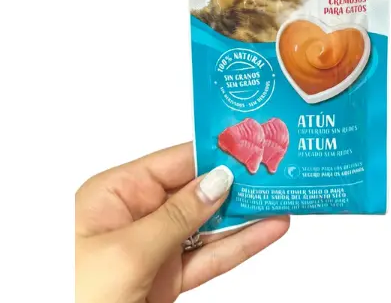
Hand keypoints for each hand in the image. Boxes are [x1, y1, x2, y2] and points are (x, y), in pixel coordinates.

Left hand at [75, 143, 288, 302]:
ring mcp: (155, 248)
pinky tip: (267, 230)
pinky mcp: (166, 280)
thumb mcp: (126, 251)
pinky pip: (209, 256)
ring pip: (210, 224)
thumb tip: (218, 181)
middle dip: (238, 181)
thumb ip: (177, 215)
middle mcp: (137, 214)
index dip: (215, 151)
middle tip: (278, 167)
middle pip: (198, 191)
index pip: (176, 161)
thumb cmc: (69, 292)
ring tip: (284, 195)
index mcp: (116, 193)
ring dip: (247, 213)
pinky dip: (240, 245)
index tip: (251, 141)